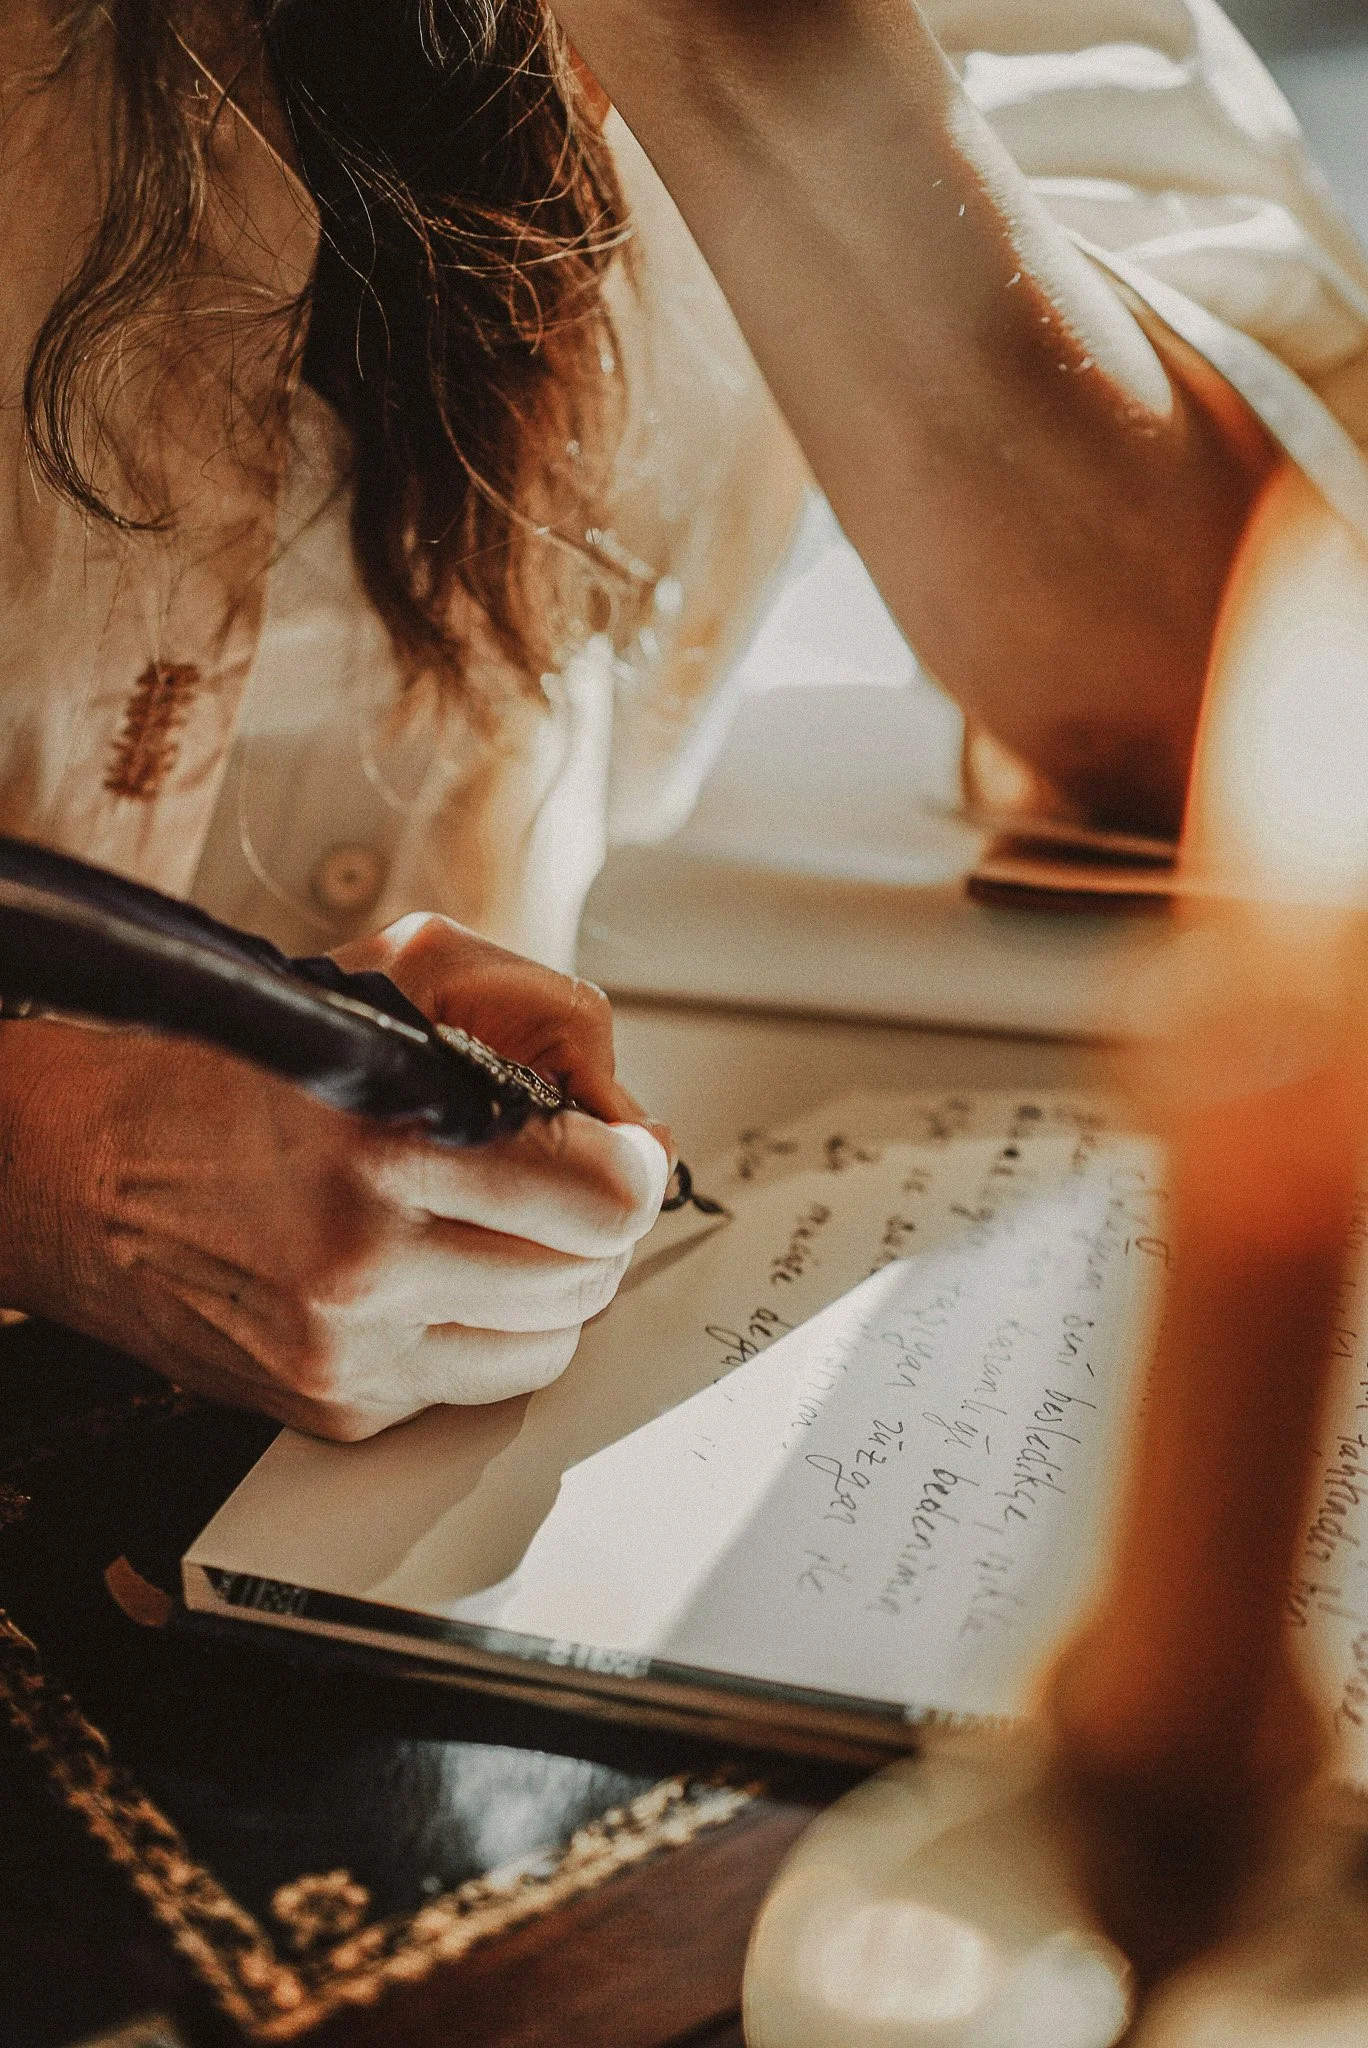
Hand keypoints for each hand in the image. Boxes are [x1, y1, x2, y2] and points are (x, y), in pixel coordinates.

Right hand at [0, 916, 669, 1437]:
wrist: (73, 1167)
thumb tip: (639, 1133)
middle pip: (588, 1275)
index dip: (628, 1167)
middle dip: (591, 1222)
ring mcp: (348, 1350)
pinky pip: (475, 1386)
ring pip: (548, 1346)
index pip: (601, 1196)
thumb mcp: (392, 977)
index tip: (617, 1150)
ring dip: (549, 1285)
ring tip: (500, 1229)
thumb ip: (542, 1024)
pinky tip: (438, 1277)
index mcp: (384, 1138)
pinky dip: (482, 1333)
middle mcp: (365, 1259)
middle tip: (557, 1181)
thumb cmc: (229, 1063)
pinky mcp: (333, 1408)